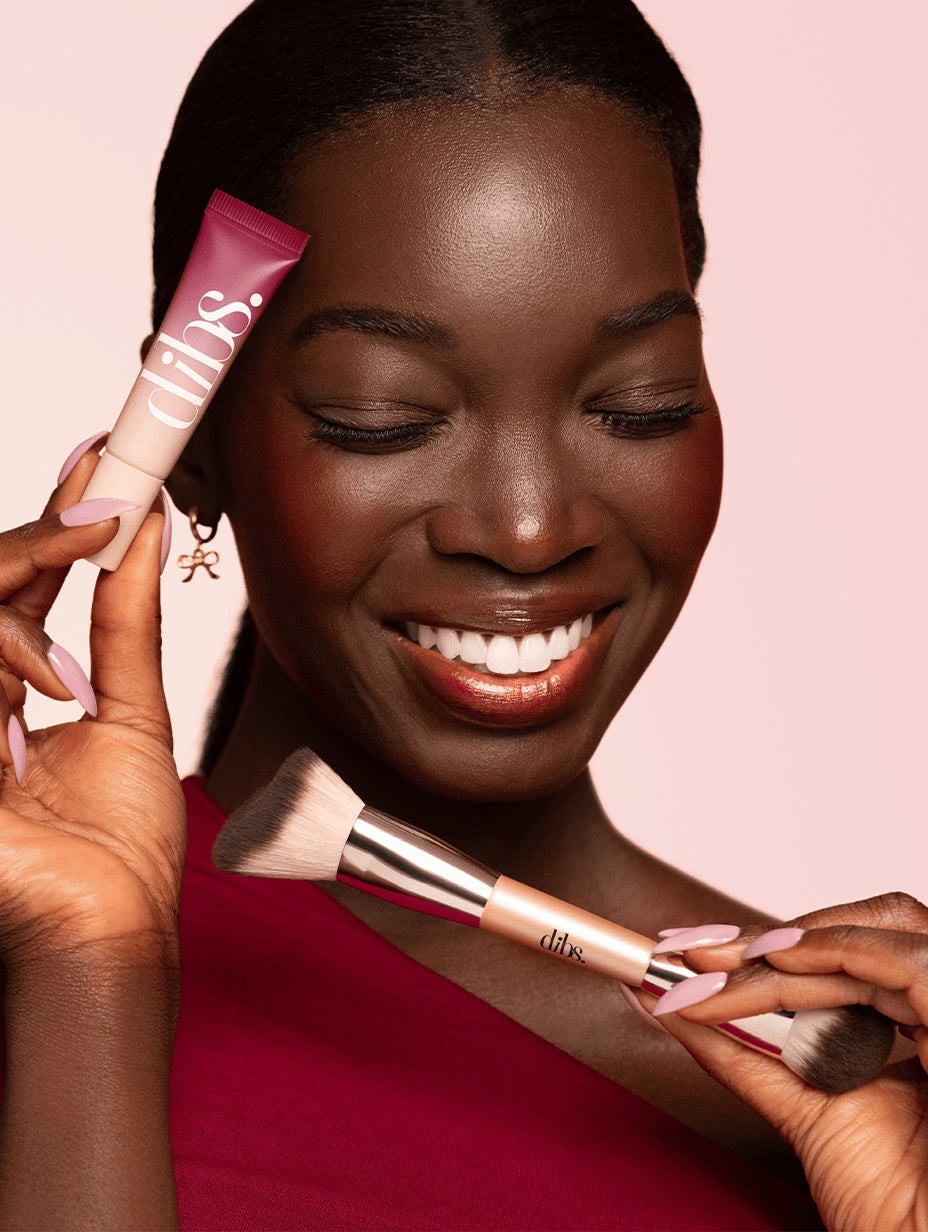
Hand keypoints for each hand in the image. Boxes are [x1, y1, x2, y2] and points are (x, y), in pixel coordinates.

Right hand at [0, 446, 184, 965]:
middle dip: (41, 534)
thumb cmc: (118, 845)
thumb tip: (146, 532)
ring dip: (22, 620)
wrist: (108, 929)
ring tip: (74, 663)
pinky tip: (47, 695)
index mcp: (15, 683)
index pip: (23, 580)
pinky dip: (4, 666)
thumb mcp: (133, 712)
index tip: (101, 456)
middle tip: (104, 499)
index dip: (57, 516)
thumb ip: (127, 624)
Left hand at [650, 894, 927, 1230]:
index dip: (772, 944)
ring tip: (717, 967)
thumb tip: (666, 1003)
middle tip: (687, 954)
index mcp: (914, 1027)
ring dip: (783, 944)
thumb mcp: (800, 1108)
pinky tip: (774, 962)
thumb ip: (741, 1052)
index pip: (845, 956)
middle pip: (856, 938)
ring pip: (870, 938)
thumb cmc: (888, 1203)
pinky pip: (903, 964)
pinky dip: (833, 950)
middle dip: (764, 941)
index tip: (695, 955)